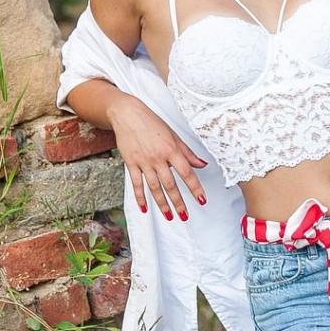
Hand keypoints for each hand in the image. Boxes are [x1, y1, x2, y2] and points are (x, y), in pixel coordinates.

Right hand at [107, 96, 207, 220]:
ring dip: (162, 204)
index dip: (195, 187)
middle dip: (178, 202)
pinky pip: (136, 184)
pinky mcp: (131, 163)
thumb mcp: (173, 135)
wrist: (128, 114)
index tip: (202, 199)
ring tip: (169, 216)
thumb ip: (187, 152)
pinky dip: (140, 197)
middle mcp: (158, 157)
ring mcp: (143, 161)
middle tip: (185, 216)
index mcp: (171, 149)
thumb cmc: (152, 123)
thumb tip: (202, 164)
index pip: (186, 172)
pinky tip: (145, 208)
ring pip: (154, 187)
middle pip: (170, 184)